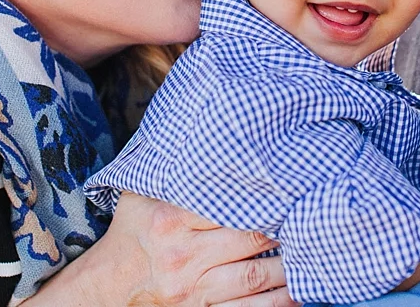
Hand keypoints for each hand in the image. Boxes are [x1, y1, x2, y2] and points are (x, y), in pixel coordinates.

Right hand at [30, 193, 291, 306]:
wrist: (106, 287)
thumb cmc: (132, 234)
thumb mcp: (139, 195)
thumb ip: (166, 170)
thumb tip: (195, 130)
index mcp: (169, 219)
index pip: (227, 204)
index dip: (262, 199)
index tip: (288, 191)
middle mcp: (183, 255)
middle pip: (248, 240)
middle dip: (282, 231)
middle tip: (310, 219)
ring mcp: (193, 291)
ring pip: (255, 279)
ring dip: (288, 268)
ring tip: (313, 255)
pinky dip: (277, 303)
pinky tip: (296, 293)